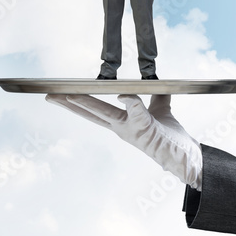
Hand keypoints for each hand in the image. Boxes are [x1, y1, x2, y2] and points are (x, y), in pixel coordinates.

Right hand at [46, 94, 202, 189]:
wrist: (186, 157)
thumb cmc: (170, 136)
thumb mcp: (160, 110)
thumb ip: (154, 95)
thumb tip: (153, 78)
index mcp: (120, 122)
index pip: (93, 109)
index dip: (77, 101)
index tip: (61, 92)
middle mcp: (121, 128)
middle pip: (90, 113)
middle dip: (69, 104)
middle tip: (50, 95)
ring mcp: (131, 130)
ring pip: (105, 113)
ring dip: (87, 104)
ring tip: (69, 95)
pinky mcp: (146, 130)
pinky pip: (138, 113)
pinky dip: (131, 102)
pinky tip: (123, 94)